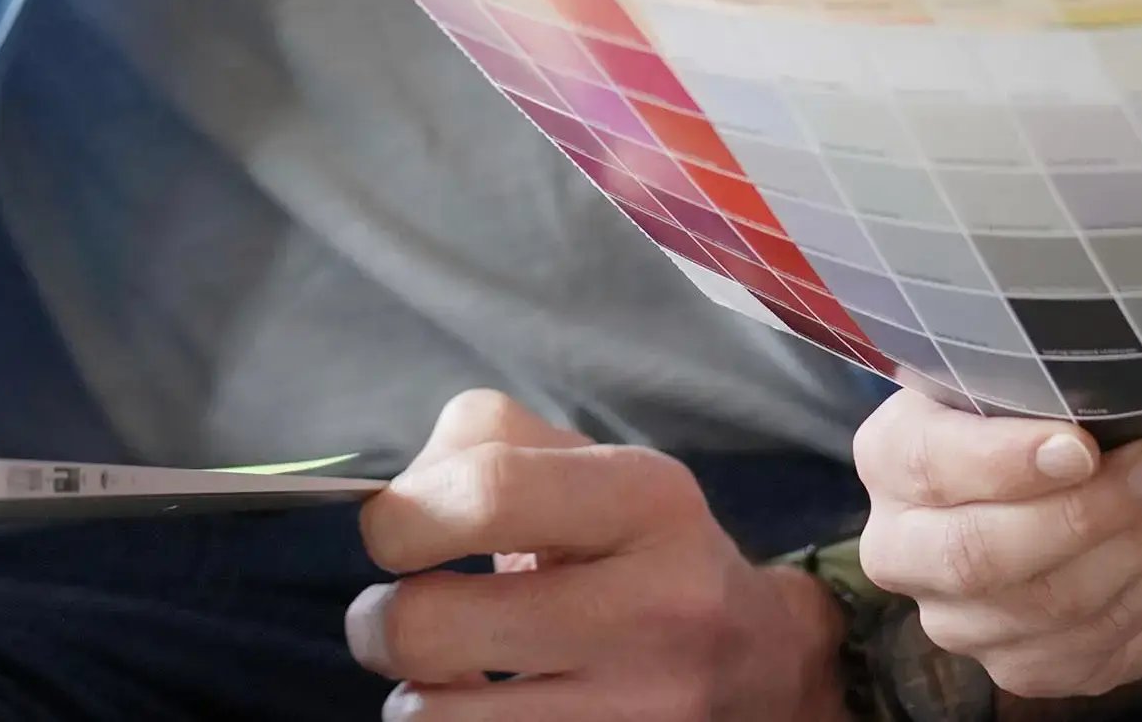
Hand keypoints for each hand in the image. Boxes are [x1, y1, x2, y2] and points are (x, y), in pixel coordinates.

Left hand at [348, 388, 844, 720]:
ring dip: (414, 698)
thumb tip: (389, 504)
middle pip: (429, 625)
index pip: (483, 492)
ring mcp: (639, 707)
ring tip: (444, 674)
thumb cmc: (643, 550)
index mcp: (646, 499)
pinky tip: (490, 709)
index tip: (396, 535)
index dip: (399, 518)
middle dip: (378, 624)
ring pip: (434, 719)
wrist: (762, 665)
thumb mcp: (593, 468)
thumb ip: (482, 447)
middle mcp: (655, 607)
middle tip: (399, 619)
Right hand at [847, 393, 1141, 703]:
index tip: (1082, 445)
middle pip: (978, 553)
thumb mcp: (1048, 372)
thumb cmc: (1077, 407)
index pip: (927, 465)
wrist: (1131, 474)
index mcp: (891, 458)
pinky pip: (1094, 639)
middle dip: (1089, 510)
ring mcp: (960, 621)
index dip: (1003, 461)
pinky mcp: (1021, 668)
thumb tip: (1117, 380)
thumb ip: (1053, 381)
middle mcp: (904, 549)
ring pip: (1049, 602)